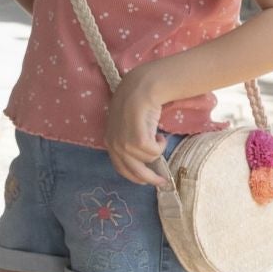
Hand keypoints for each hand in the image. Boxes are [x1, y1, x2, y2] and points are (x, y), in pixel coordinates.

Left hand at [105, 67, 167, 185]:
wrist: (140, 90)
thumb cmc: (136, 106)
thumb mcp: (127, 127)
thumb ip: (129, 143)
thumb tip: (144, 162)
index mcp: (110, 142)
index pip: (121, 168)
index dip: (135, 177)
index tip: (146, 181)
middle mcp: (114, 145)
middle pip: (134, 172)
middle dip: (150, 178)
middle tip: (162, 181)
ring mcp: (124, 144)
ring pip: (148, 160)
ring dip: (157, 150)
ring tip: (157, 136)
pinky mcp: (137, 140)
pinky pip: (155, 152)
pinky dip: (161, 144)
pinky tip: (160, 134)